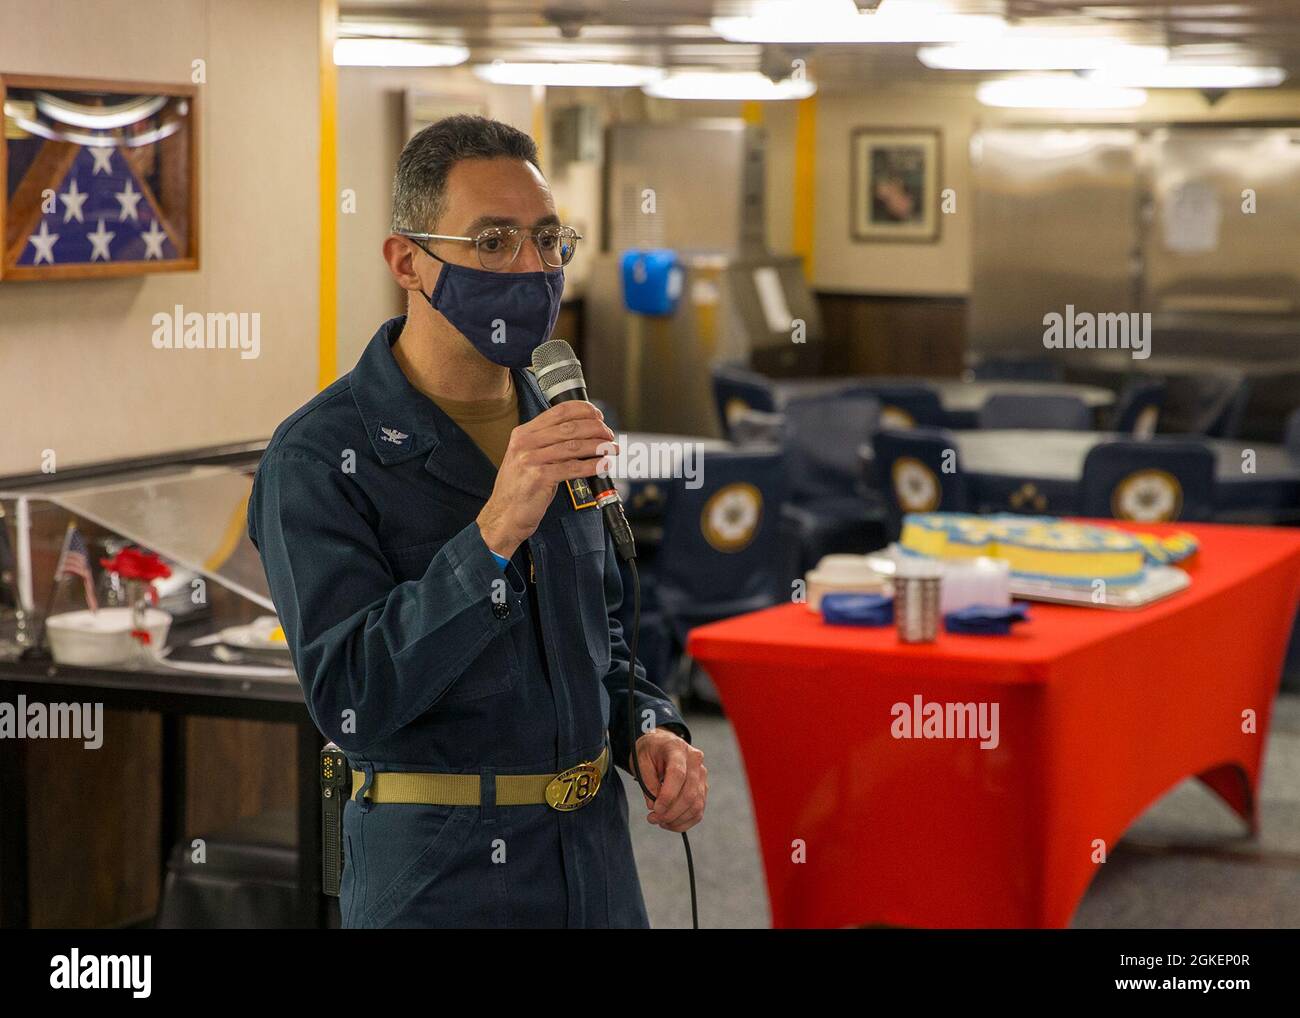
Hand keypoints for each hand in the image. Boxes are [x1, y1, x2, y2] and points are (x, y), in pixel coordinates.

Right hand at [477, 401, 614, 557]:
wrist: (503, 515)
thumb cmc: (520, 489)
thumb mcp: (527, 458)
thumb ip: (548, 444)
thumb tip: (582, 435)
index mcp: (523, 433)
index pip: (558, 411)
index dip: (583, 410)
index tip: (598, 416)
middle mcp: (525, 443)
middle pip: (569, 427)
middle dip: (595, 429)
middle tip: (609, 435)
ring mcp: (531, 460)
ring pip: (573, 446)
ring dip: (598, 446)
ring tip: (611, 449)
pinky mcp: (539, 477)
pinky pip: (573, 468)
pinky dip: (592, 465)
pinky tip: (603, 465)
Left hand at [631, 728, 706, 832]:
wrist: (662, 744)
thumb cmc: (650, 751)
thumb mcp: (640, 761)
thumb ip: (647, 782)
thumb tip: (654, 806)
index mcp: (677, 749)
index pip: (678, 774)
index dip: (667, 796)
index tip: (655, 809)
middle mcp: (695, 760)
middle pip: (689, 793)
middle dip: (671, 812)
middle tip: (653, 818)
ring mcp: (702, 774)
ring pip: (696, 805)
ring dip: (678, 819)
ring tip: (660, 821)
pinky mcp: (702, 787)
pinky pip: (698, 810)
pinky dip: (685, 821)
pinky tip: (671, 823)